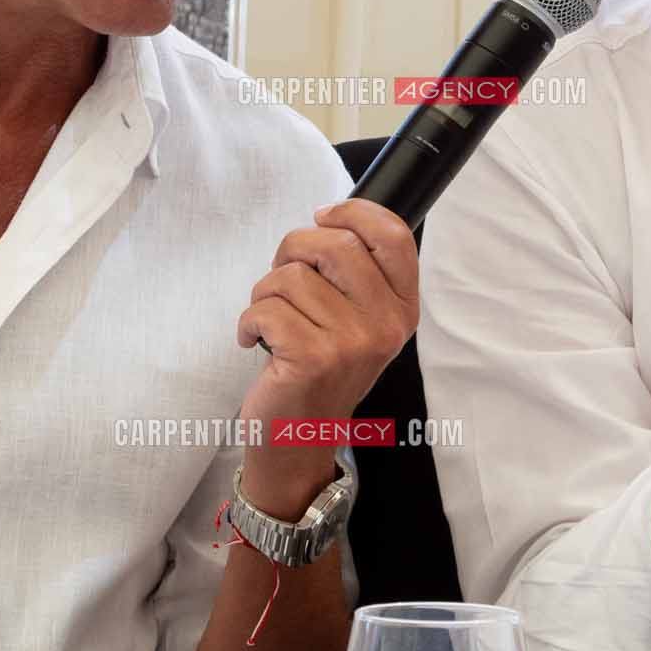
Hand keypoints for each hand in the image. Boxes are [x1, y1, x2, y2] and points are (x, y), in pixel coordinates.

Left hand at [235, 200, 418, 506]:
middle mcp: (386, 325)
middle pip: (336, 243)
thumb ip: (355, 273)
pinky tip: (255, 341)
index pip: (394, 235)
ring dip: (265, 293)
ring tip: (271, 322)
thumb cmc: (320, 369)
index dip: (354, 212)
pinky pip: (267, 308)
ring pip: (291, 276)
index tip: (322, 217)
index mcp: (402, 308)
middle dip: (292, 249)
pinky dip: (249, 321)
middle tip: (281, 278)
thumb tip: (327, 218)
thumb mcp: (356, 321)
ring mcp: (353, 343)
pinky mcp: (314, 359)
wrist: (299, 438)